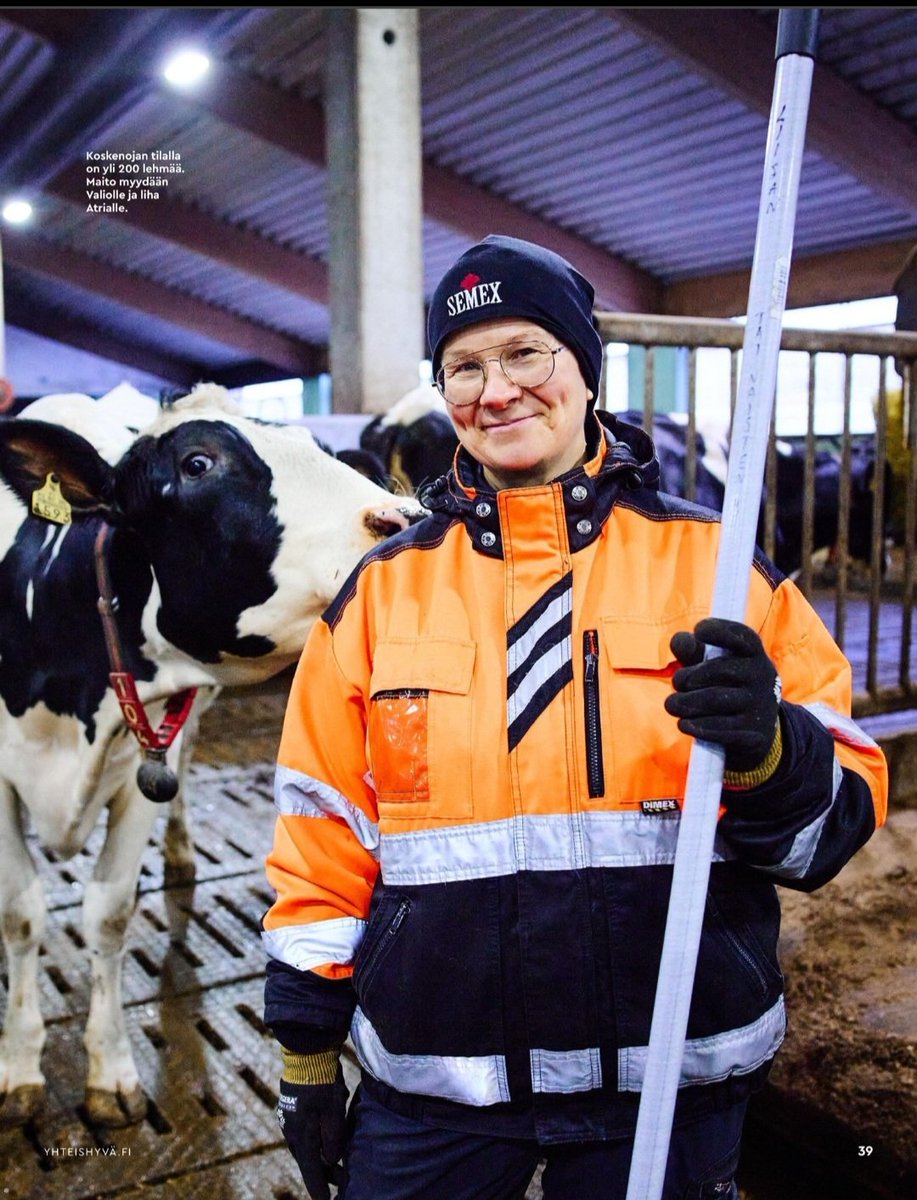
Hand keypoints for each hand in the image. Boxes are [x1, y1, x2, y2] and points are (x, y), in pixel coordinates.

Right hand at [276, 1048, 348, 1199]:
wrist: (308, 1054)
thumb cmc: (322, 1082)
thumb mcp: (333, 1111)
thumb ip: (333, 1139)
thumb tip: (331, 1160)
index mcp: (302, 1137)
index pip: (311, 1171)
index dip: (319, 1189)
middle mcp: (293, 1133)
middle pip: (308, 1162)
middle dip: (324, 1175)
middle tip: (341, 1182)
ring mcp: (290, 1121)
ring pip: (306, 1148)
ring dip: (320, 1158)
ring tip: (336, 1165)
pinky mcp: (292, 1110)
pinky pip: (304, 1135)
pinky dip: (316, 1143)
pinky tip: (325, 1141)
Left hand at [664, 617, 780, 772]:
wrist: (755, 729)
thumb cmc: (724, 685)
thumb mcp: (710, 665)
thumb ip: (692, 651)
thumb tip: (678, 641)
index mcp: (754, 653)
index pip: (743, 636)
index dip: (721, 630)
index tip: (698, 630)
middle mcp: (763, 676)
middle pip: (720, 669)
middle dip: (689, 676)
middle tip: (676, 683)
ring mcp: (761, 705)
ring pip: (715, 700)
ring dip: (686, 702)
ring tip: (672, 705)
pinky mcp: (755, 733)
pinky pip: (721, 729)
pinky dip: (697, 726)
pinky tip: (684, 723)